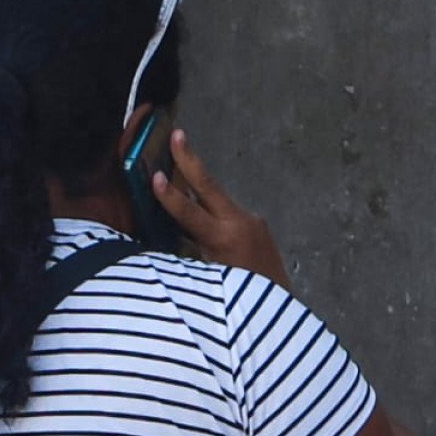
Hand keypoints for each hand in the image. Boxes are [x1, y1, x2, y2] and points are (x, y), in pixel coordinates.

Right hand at [151, 129, 292, 287]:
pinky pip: (228, 214)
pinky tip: (207, 223)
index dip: (170, 196)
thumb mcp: (209, 277)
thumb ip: (189, 252)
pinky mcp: (259, 224)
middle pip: (209, 186)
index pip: (190, 213)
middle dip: (189, 159)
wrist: (280, 301)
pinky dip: (213, 213)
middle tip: (177, 133)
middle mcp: (240, 223)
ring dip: (197, 187)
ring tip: (179, 160)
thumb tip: (168, 228)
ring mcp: (253, 221)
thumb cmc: (238, 299)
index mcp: (224, 239)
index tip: (155, 176)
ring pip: (217, 200)